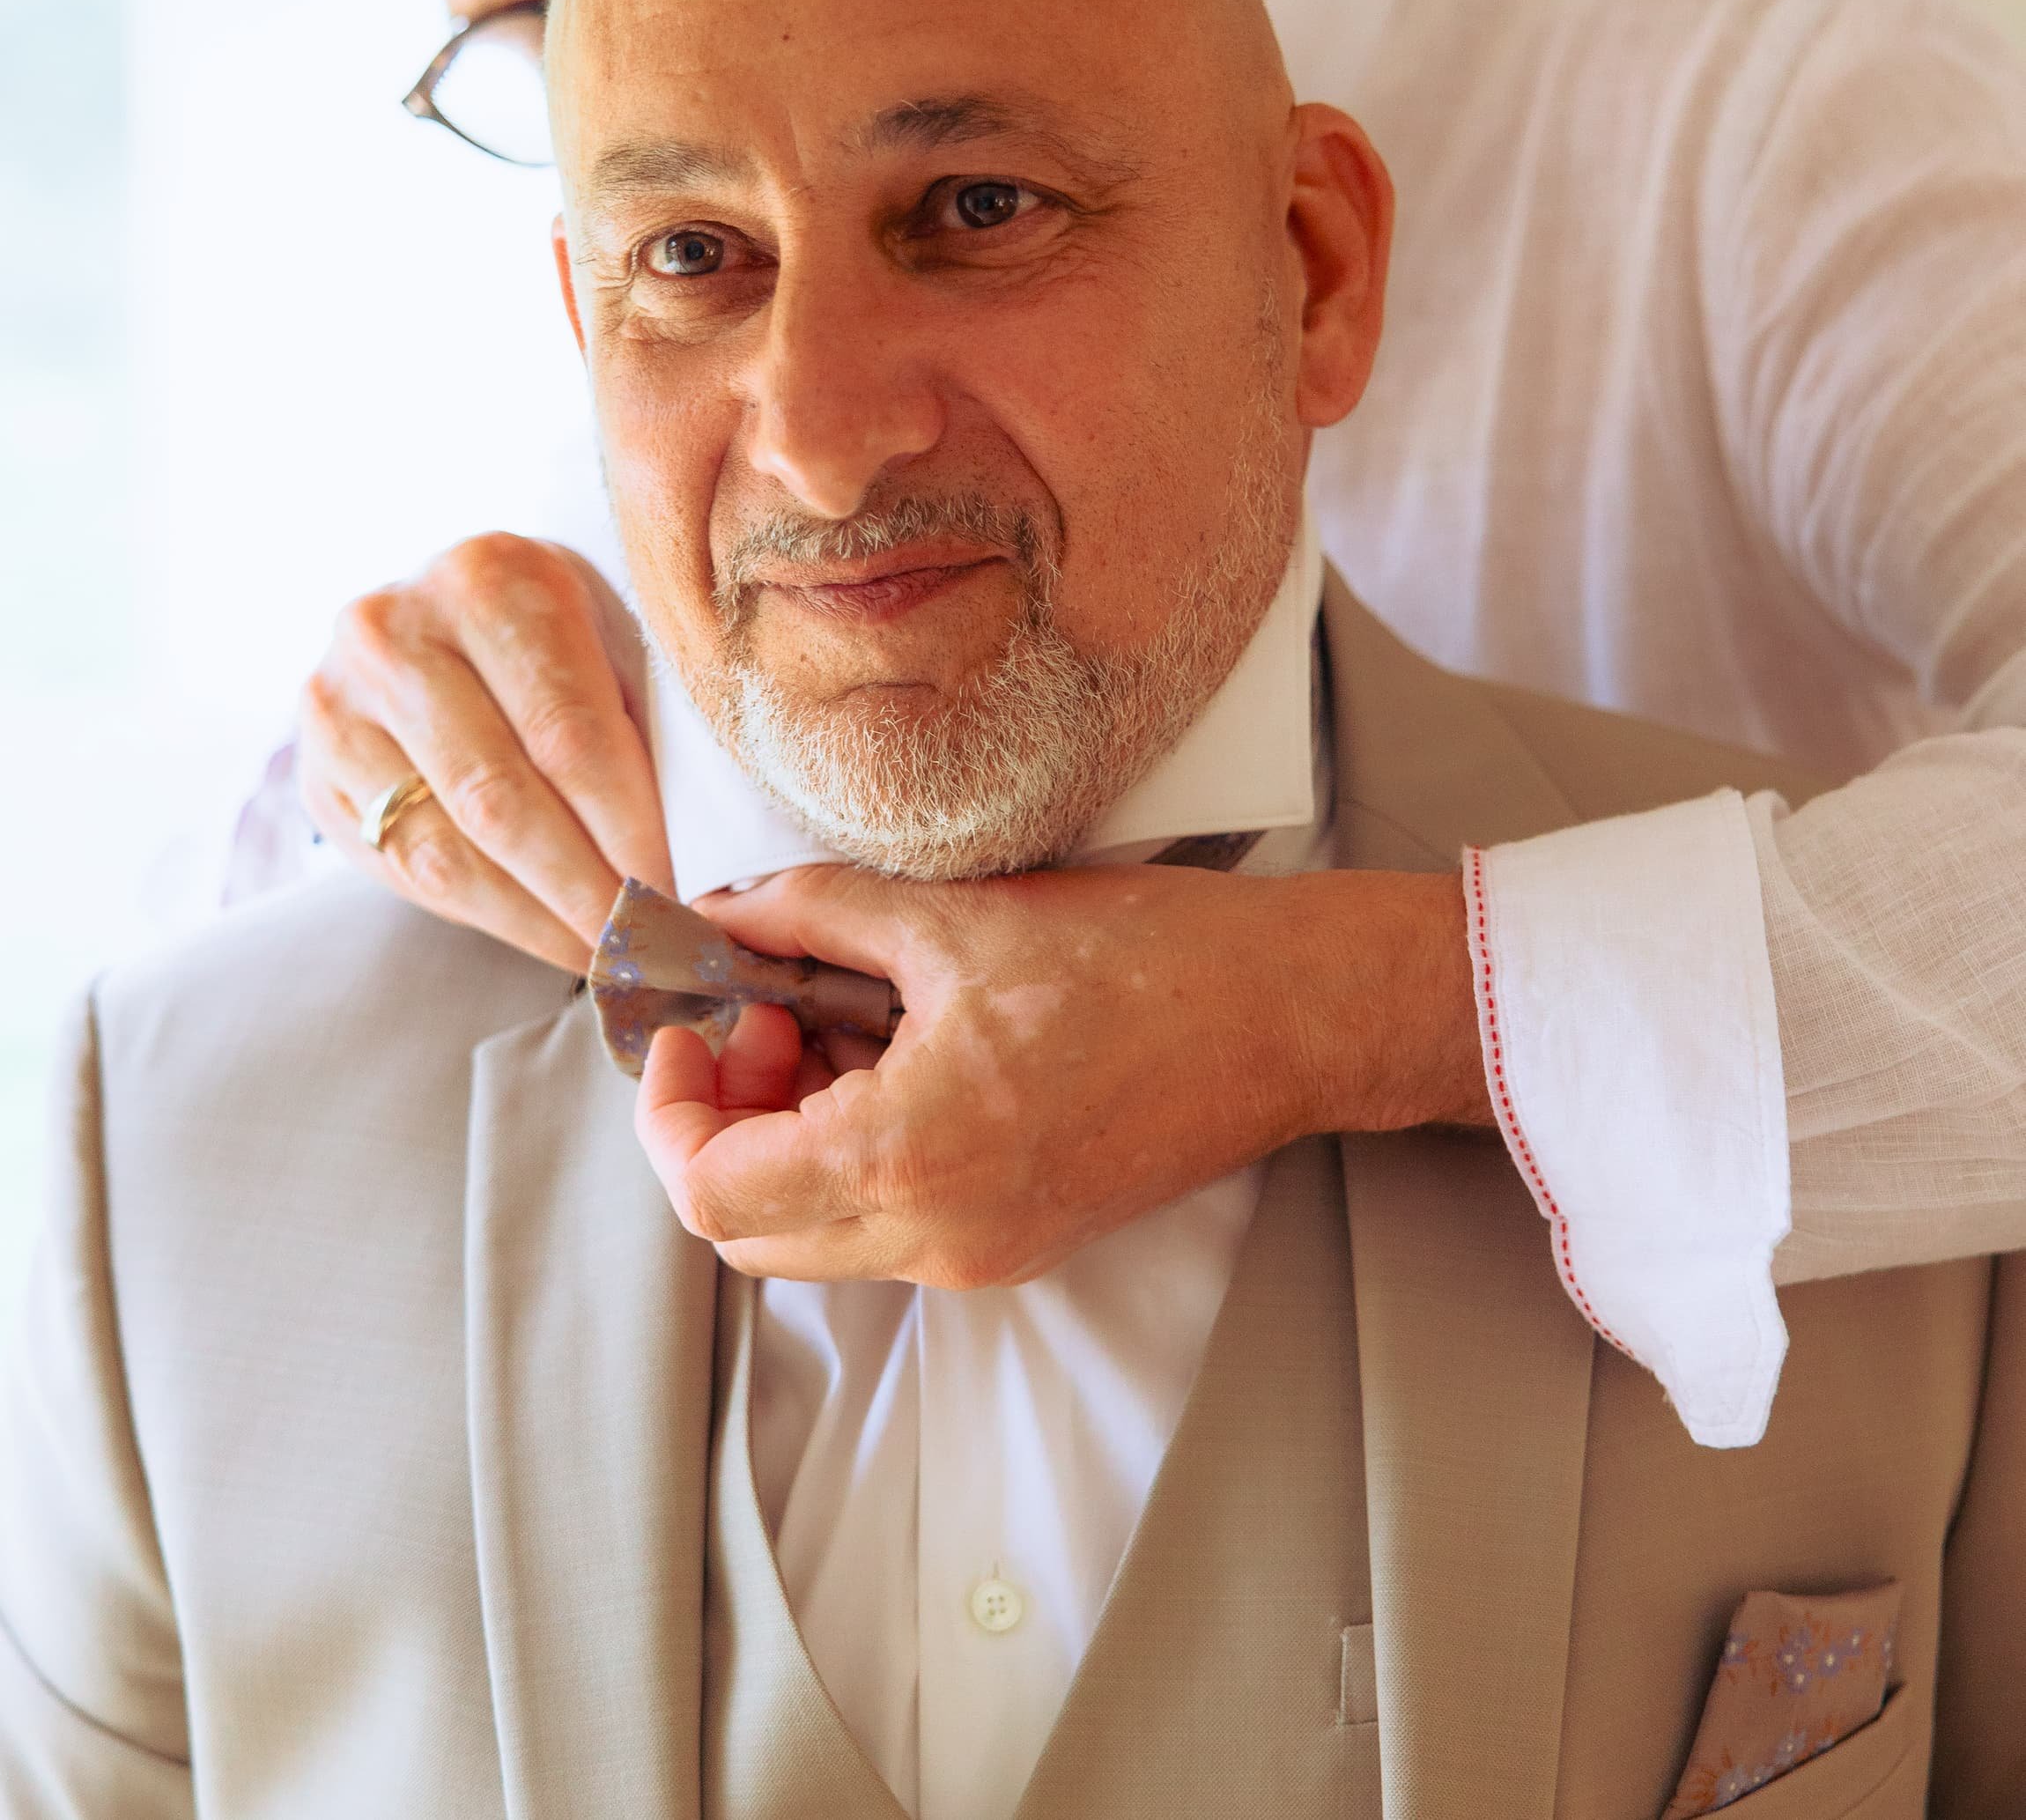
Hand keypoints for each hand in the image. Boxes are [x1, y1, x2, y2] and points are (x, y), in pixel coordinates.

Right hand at [297, 534, 672, 970]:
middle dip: (582, 890)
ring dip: (534, 920)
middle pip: (499, 797)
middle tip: (645, 948)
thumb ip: (644, 726)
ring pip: (443, 849)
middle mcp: (395, 630)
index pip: (567, 731)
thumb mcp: (611, 638)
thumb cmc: (558, 634)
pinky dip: (484, 914)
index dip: (626, 828)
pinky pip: (403, 869)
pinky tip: (541, 932)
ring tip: (603, 955)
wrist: (437, 614)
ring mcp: (336, 700)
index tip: (679, 895)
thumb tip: (706, 864)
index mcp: (492, 578)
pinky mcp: (313, 769)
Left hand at [634, 860, 1486, 1283]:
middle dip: (721, 1122)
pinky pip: (887, 1227)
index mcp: (909, 1155)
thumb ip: (812, 913)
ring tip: (835, 1018)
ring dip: (787, 1137)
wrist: (1285, 1019)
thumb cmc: (1145, 961)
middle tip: (764, 1015)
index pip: (712, 1192)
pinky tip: (894, 1053)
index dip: (670, 1108)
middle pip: (749, 1229)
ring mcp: (979, 1255)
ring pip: (815, 1234)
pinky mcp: (1015, 1246)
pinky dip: (854, 1152)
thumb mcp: (954, 916)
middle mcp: (936, 1237)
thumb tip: (721, 913)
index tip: (692, 1024)